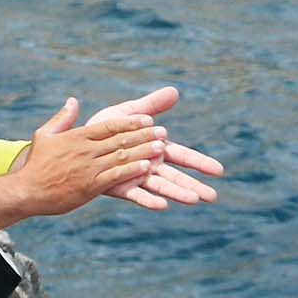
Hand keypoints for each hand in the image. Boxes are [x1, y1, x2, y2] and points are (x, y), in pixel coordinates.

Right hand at [13, 98, 163, 215]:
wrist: (27, 191)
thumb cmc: (36, 164)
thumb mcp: (45, 135)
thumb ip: (62, 118)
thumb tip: (73, 101)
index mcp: (78, 136)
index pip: (109, 125)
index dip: (130, 122)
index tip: (148, 118)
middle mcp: (86, 150)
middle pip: (120, 139)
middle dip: (144, 135)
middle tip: (163, 131)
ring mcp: (89, 167)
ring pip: (122, 156)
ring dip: (144, 151)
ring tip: (162, 147)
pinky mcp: (90, 185)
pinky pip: (116, 176)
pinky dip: (132, 171)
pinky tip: (147, 168)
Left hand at [89, 86, 225, 210]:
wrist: (78, 142)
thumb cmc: (106, 127)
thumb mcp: (130, 112)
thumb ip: (152, 105)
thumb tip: (175, 91)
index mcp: (156, 149)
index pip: (183, 156)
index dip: (200, 163)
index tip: (219, 171)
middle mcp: (150, 166)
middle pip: (176, 176)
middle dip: (194, 186)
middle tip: (213, 197)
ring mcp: (136, 177)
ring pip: (161, 186)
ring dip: (178, 193)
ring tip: (195, 200)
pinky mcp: (120, 186)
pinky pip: (137, 194)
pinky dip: (149, 200)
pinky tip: (163, 206)